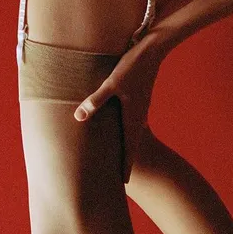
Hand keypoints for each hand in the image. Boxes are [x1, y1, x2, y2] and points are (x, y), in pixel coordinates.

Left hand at [73, 31, 166, 182]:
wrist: (154, 49)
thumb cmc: (133, 66)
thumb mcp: (112, 83)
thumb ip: (95, 101)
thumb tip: (78, 117)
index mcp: (133, 117)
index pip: (129, 149)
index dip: (125, 166)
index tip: (122, 184)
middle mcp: (138, 115)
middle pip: (131, 144)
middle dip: (125, 160)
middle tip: (118, 178)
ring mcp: (140, 106)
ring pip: (132, 131)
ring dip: (126, 144)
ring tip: (118, 156)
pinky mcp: (139, 96)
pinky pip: (132, 119)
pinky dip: (126, 129)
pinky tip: (119, 126)